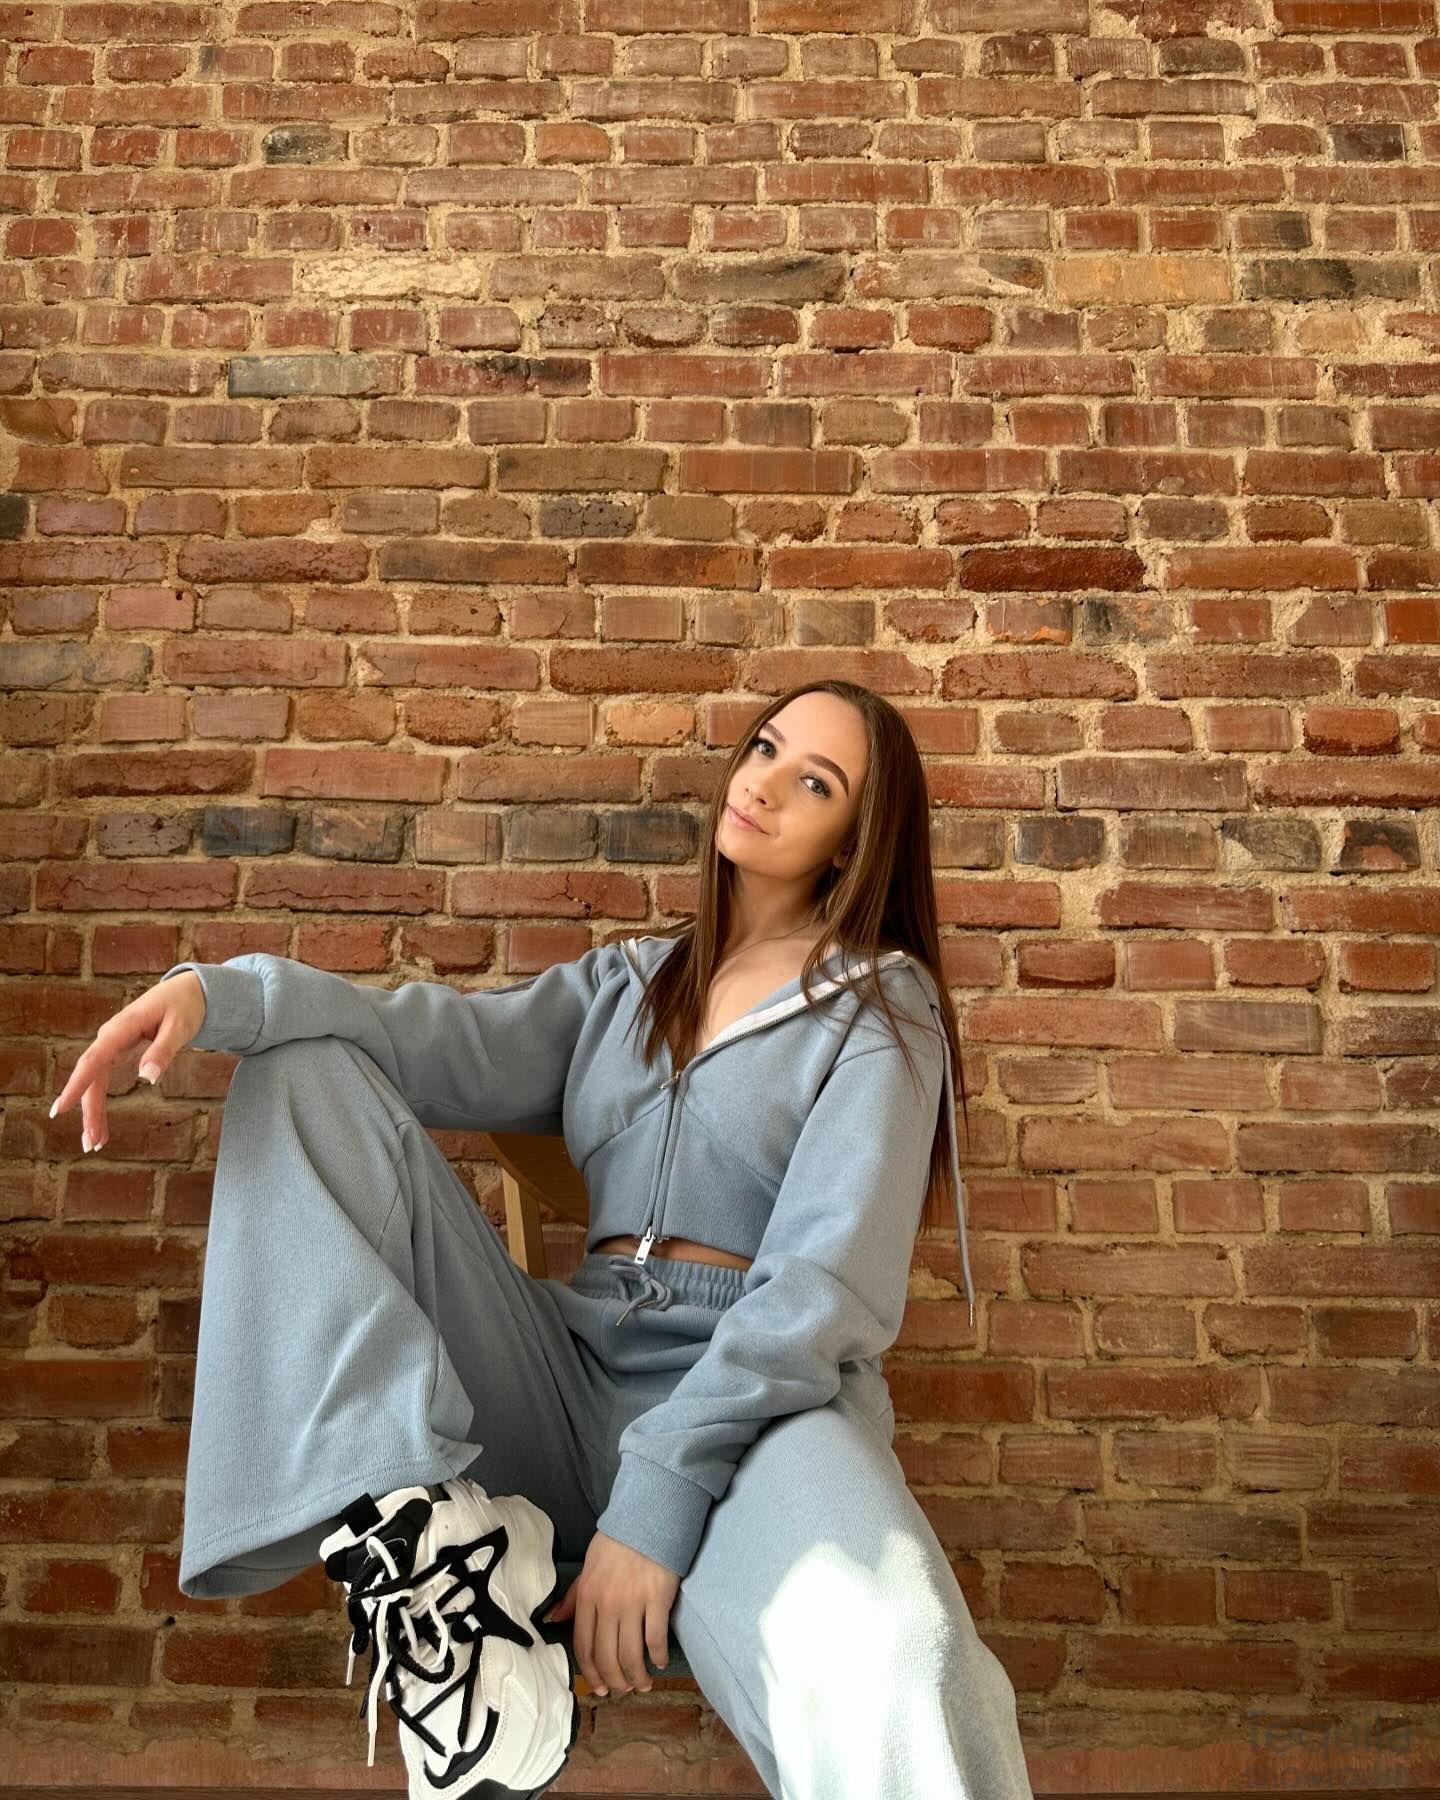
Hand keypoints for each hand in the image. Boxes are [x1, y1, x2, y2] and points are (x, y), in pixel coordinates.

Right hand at [48, 970, 206, 1153]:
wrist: (187, 990)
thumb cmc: (185, 1006)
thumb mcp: (181, 1027)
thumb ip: (163, 1051)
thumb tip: (147, 1079)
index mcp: (122, 1028)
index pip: (94, 1059)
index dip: (77, 1084)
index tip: (61, 1107)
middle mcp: (110, 1037)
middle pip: (92, 1077)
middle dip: (88, 1110)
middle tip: (90, 1142)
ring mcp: (111, 1045)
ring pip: (94, 1083)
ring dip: (92, 1112)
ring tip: (94, 1143)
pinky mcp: (116, 1052)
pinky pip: (102, 1081)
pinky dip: (100, 1103)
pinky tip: (102, 1128)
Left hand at [544, 1529, 676, 1696]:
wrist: (648, 1517)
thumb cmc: (617, 1543)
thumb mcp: (588, 1567)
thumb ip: (573, 1597)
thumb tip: (552, 1620)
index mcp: (587, 1595)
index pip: (584, 1646)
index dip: (591, 1673)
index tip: (599, 1688)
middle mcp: (607, 1603)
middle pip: (607, 1656)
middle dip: (614, 1681)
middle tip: (623, 1689)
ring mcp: (633, 1602)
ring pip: (631, 1654)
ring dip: (637, 1676)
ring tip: (642, 1683)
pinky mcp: (658, 1598)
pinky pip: (655, 1639)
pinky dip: (658, 1656)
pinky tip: (660, 1661)